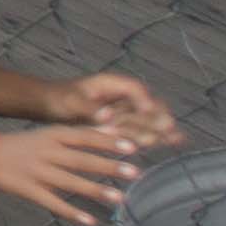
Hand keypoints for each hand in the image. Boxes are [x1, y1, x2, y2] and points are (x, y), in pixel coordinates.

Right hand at [0, 119, 155, 225]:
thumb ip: (77, 134)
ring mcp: (37, 172)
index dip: (108, 141)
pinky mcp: (29, 190)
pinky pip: (54, 203)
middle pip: (81, 160)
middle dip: (109, 166)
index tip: (132, 146)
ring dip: (96, 191)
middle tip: (134, 172)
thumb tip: (111, 130)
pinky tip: (91, 221)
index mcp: (51, 135)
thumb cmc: (23, 144)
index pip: (84, 137)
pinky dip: (73, 213)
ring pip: (71, 182)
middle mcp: (46, 152)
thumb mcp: (48, 133)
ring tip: (119, 198)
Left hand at [40, 72, 181, 146]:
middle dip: (158, 116)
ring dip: (160, 128)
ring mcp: (123, 109)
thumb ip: (89, 109)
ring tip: (177, 139)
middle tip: (171, 129)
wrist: (49, 106)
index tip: (149, 112)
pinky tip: (169, 142)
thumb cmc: (57, 98)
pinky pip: (141, 128)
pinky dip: (153, 134)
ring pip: (147, 118)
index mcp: (110, 83)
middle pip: (146, 103)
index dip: (143, 100)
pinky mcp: (122, 122)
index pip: (134, 89)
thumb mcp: (71, 102)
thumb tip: (108, 116)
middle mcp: (121, 95)